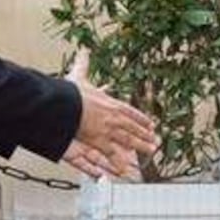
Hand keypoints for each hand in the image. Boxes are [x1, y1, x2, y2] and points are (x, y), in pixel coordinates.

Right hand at [66, 49, 157, 175]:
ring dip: (140, 147)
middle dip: (145, 135)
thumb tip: (84, 51)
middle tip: (155, 142)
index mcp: (110, 103)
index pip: (130, 112)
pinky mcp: (98, 142)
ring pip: (128, 141)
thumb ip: (83, 64)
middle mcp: (113, 118)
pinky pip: (111, 154)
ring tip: (150, 152)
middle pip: (133, 128)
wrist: (64, 106)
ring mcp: (108, 131)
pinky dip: (119, 162)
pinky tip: (127, 168)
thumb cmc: (71, 92)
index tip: (151, 124)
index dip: (141, 119)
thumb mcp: (79, 76)